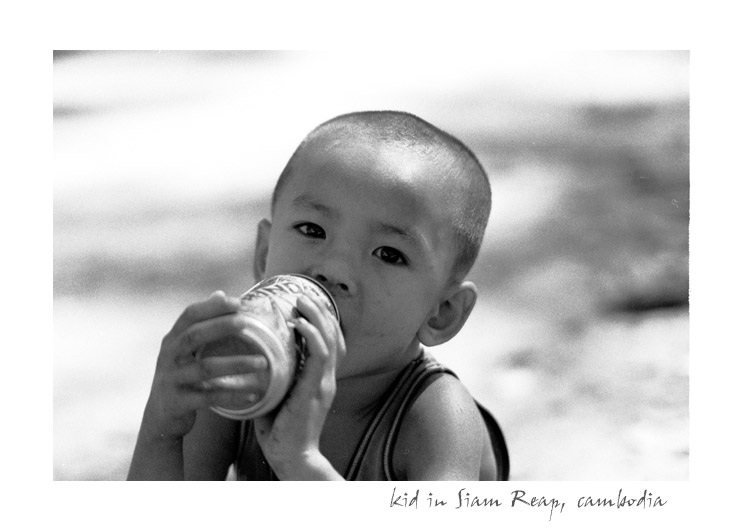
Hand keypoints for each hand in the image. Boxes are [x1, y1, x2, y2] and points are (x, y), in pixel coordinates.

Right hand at [140, 291, 268, 441]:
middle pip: (194, 335)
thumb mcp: (184, 349)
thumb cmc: (180, 375)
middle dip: (221, 326)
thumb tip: (220, 294)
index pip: (189, 315)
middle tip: (248, 323)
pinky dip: (233, 395)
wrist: (160, 415)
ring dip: (236, 363)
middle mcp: (169, 356)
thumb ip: (200, 324)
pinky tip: (253, 393)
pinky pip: (209, 398)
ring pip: (206, 368)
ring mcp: (172, 379)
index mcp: (172, 339)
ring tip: (263, 362)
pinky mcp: (179, 402)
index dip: (212, 307)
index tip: (238, 302)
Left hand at [253, 294, 345, 478]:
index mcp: (320, 379)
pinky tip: (298, 323)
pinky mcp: (317, 389)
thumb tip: (253, 356)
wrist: (290, 457)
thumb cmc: (279, 430)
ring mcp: (325, 382)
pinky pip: (319, 354)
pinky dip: (311, 335)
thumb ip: (275, 376)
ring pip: (330, 339)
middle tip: (301, 295)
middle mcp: (328, 377)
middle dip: (321, 312)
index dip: (322, 321)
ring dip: (317, 316)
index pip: (330, 342)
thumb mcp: (278, 396)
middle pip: (334, 335)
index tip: (304, 305)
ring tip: (300, 301)